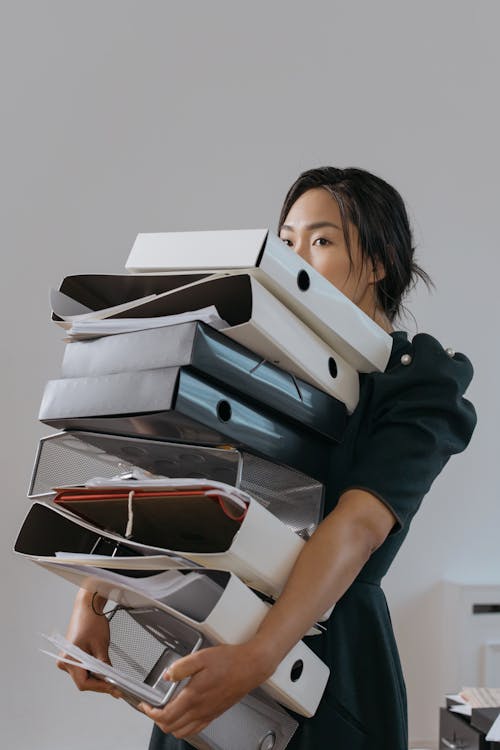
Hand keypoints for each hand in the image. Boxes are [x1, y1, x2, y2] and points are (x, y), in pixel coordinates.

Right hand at [56, 588, 120, 698]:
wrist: (87, 607)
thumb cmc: (92, 621)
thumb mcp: (101, 645)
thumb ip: (105, 665)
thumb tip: (111, 681)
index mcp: (69, 659)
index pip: (84, 683)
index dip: (101, 687)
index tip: (115, 690)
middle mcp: (64, 661)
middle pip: (83, 681)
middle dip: (100, 684)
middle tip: (117, 686)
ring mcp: (68, 659)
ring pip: (83, 676)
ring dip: (97, 677)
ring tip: (112, 678)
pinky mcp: (72, 656)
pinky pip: (83, 669)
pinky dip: (94, 670)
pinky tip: (104, 671)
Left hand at [138, 640, 274, 738]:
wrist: (251, 666)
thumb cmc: (230, 661)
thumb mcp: (202, 657)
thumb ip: (181, 667)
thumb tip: (167, 675)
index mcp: (193, 696)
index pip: (166, 716)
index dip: (151, 713)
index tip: (146, 705)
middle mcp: (200, 709)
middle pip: (171, 727)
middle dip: (158, 719)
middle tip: (153, 707)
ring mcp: (208, 714)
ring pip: (182, 731)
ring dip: (170, 725)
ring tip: (165, 712)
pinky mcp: (215, 713)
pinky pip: (195, 729)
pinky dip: (184, 727)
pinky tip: (184, 716)